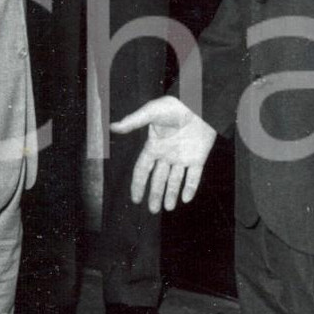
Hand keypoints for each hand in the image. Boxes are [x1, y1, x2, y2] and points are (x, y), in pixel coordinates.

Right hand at [110, 96, 217, 213]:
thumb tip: (113, 127)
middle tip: (152, 210)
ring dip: (171, 195)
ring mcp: (183, 157)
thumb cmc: (175, 105)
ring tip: (168, 208)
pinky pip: (193, 177)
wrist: (200, 103)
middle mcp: (167, 155)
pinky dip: (190, 188)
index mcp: (154, 146)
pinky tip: (186, 199)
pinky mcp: (198, 157)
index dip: (138, 184)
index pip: (143, 170)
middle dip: (155, 195)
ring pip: (175, 181)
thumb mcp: (152, 112)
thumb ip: (134, 121)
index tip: (135, 199)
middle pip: (158, 180)